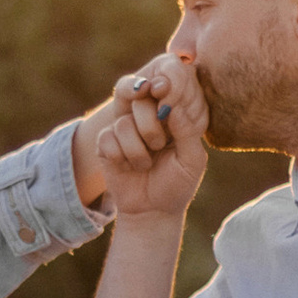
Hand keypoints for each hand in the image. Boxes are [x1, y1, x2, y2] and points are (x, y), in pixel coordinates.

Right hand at [89, 55, 207, 219]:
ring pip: (124, 123)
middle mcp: (146, 116)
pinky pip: (108, 138)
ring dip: (137, 151)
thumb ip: (187, 131)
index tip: (163, 91)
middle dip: (151, 126)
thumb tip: (173, 107)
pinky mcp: (106, 142)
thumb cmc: (177, 184)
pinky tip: (128, 167)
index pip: (165, 87)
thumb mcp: (192, 160)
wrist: (153, 212)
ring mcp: (124, 128)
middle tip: (159, 146)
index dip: (164, 85)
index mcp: (171, 115)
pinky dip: (121, 158)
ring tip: (145, 165)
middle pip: (140, 98)